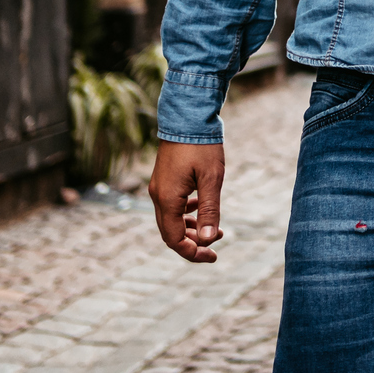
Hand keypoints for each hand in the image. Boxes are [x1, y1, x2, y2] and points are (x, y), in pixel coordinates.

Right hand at [149, 141, 226, 262]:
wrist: (188, 116)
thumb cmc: (202, 146)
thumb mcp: (212, 179)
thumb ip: (209, 210)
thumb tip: (209, 240)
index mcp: (168, 200)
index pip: (174, 240)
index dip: (193, 252)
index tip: (214, 256)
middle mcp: (158, 196)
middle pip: (170, 233)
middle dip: (193, 244)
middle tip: (216, 249)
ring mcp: (159, 187)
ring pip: (170, 220)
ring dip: (190, 229)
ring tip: (215, 230)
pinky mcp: (164, 179)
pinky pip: (171, 206)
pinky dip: (185, 214)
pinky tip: (200, 209)